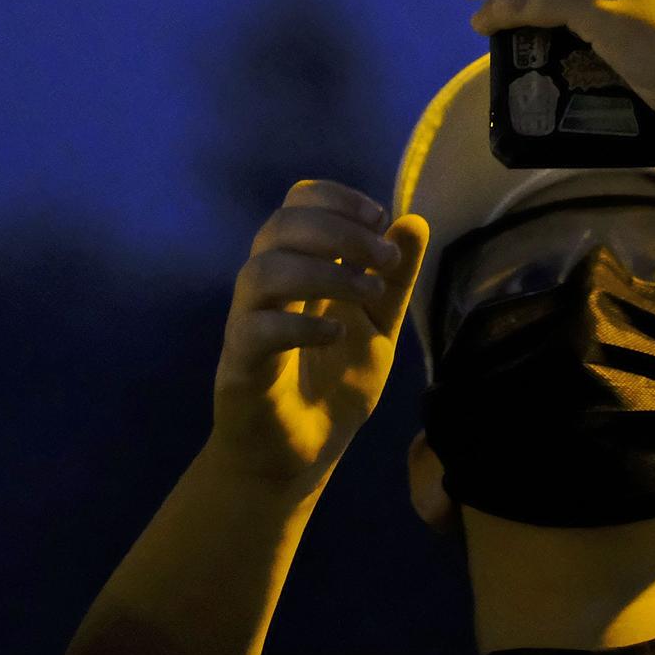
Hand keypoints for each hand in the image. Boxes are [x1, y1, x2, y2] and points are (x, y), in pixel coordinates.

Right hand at [209, 179, 427, 487]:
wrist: (300, 455)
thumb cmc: (332, 384)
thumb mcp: (378, 324)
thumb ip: (395, 278)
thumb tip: (414, 220)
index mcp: (297, 267)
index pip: (296, 204)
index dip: (335, 199)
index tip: (379, 218)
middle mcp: (266, 287)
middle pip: (280, 227)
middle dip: (339, 231)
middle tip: (383, 257)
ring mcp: (247, 324)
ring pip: (261, 271)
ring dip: (323, 272)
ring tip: (369, 292)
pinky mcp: (240, 367)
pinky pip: (255, 331)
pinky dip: (300, 325)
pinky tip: (337, 333)